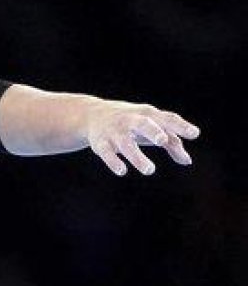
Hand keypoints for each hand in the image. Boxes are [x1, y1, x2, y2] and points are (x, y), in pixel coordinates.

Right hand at [83, 99, 199, 175]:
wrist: (92, 115)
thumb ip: (172, 143)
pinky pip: (107, 153)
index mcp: (148, 114)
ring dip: (137, 157)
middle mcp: (131, 120)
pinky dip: (114, 161)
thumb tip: (187, 161)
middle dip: (152, 131)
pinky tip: (122, 171)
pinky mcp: (100, 143)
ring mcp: (114, 131)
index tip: (194, 134)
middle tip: (162, 140)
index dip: (180, 126)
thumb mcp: (152, 127)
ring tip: (150, 170)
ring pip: (126, 144)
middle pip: (143, 124)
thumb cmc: (131, 123)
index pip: (166, 118)